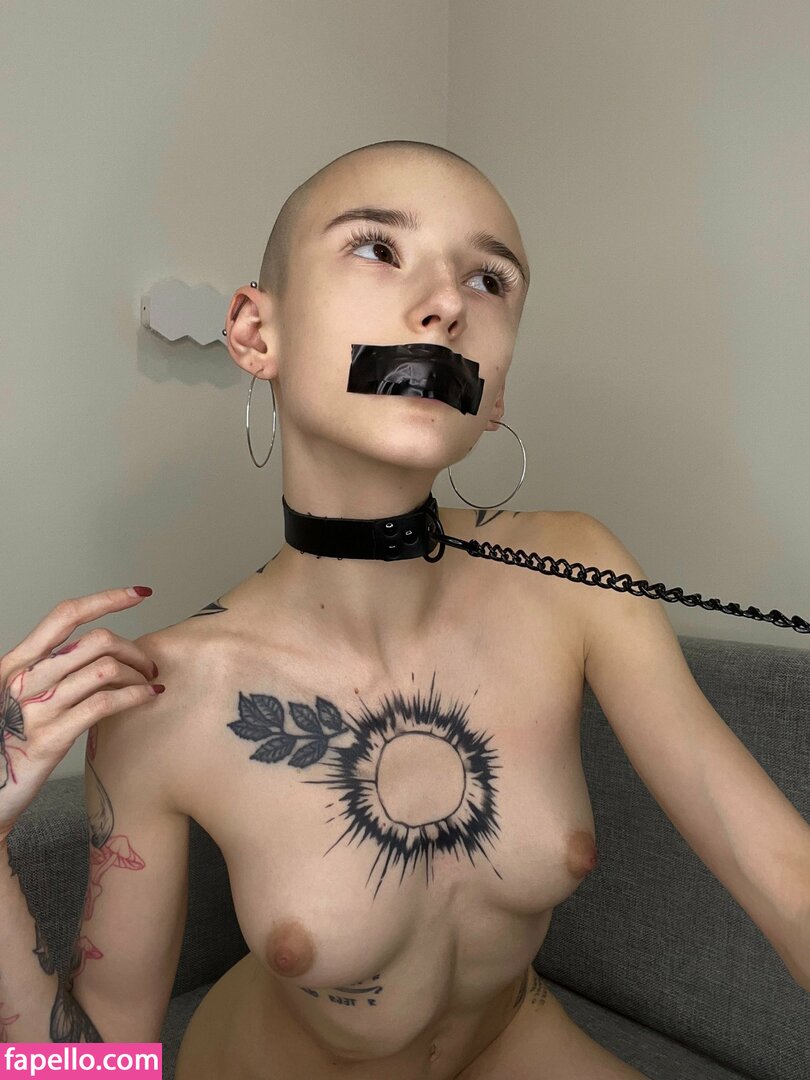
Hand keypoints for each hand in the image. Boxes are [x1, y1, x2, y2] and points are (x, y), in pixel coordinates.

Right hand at [0, 587, 161, 841]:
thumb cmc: (9, 744)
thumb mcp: (21, 698)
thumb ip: (51, 672)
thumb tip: (99, 651)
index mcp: (15, 663)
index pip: (65, 615)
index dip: (107, 599)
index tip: (140, 593)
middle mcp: (23, 680)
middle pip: (95, 641)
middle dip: (133, 648)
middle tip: (148, 666)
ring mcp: (36, 709)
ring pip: (105, 669)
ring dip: (138, 674)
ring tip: (148, 684)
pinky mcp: (50, 738)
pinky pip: (104, 704)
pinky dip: (134, 696)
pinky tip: (147, 698)